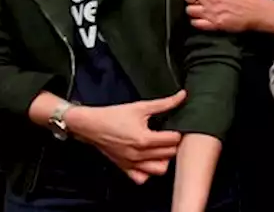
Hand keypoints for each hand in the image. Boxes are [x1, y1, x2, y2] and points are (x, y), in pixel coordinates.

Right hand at [65, 90, 186, 183]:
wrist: (91, 125)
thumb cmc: (113, 116)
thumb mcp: (140, 106)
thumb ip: (164, 103)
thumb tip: (182, 96)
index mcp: (144, 139)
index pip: (173, 141)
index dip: (178, 133)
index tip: (176, 128)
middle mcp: (139, 154)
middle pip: (169, 155)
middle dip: (173, 145)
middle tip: (171, 136)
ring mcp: (132, 163)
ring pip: (159, 170)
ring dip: (164, 160)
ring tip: (162, 149)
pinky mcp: (125, 168)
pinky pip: (142, 178)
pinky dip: (148, 172)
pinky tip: (149, 160)